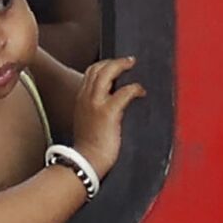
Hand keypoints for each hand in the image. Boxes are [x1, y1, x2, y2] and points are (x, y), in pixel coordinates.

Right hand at [69, 56, 146, 177]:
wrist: (86, 161)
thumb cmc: (89, 146)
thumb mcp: (86, 121)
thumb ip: (94, 108)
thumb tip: (110, 102)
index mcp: (81, 99)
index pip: (90, 72)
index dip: (104, 65)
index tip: (116, 65)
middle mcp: (86, 97)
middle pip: (98, 68)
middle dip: (115, 61)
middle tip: (129, 61)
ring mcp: (96, 103)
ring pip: (107, 73)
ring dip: (122, 66)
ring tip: (133, 66)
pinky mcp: (108, 112)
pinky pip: (124, 92)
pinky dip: (134, 88)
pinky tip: (141, 91)